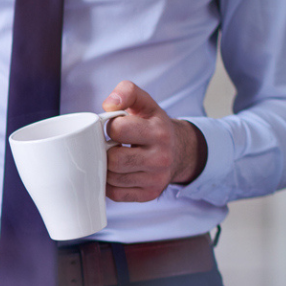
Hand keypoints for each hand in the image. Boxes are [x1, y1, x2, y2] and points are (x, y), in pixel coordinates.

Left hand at [102, 80, 207, 201]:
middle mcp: (161, 158)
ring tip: (115, 157)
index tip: (115, 127)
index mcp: (159, 132)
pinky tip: (117, 172)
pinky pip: (115, 194)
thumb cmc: (153, 126)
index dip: (110, 126)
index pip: (119, 129)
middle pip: (114, 159)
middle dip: (106, 151)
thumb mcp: (145, 103)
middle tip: (111, 145)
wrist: (179, 151)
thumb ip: (127, 92)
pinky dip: (110, 184)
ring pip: (112, 178)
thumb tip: (108, 104)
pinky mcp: (149, 194)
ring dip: (106, 167)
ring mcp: (156, 179)